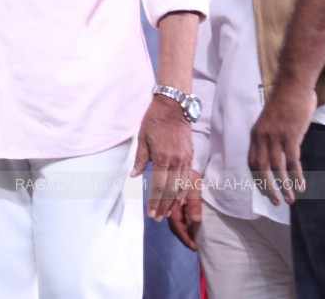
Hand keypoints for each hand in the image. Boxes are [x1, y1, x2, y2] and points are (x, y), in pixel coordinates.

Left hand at [132, 96, 193, 219]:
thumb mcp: (142, 138)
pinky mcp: (190, 156)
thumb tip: (134, 176)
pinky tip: (179, 199)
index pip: (158, 186)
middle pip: (171, 190)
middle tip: (157, 218)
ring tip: (167, 213)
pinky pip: (187, 178)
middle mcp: (176, 161)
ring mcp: (185, 160)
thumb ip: (140, 159)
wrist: (175, 106)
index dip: (155, 201)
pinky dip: (183, 191)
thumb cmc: (155, 120)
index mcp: (163, 157)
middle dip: (164, 206)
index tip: (150, 213)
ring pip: (181, 187)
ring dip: (174, 202)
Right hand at [166, 167, 202, 250]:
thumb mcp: (194, 185)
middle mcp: (172, 200)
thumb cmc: (189, 169)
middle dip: (184, 235)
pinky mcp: (177, 193)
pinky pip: (178, 210)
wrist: (180, 151)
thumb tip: (196, 221)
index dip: (184, 235)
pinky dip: (184, 220)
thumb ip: (194, 203)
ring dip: (184, 229)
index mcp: (174, 201)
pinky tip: (190, 225)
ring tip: (193, 240)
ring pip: (176, 218)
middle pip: (175, 223)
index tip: (194, 246)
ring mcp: (174, 197)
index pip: (176, 223)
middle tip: (195, 247)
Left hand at [248, 83, 316, 204]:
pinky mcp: (291, 136)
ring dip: (284, 187)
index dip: (257, 178)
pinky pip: (293, 162)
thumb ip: (271, 135)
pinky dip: (297, 177)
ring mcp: (276, 137)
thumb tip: (276, 151)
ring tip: (291, 200)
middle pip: (261, 169)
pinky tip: (302, 187)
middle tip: (276, 202)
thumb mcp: (271, 120)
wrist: (293, 85)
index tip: (264, 190)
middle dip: (268, 188)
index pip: (252, 162)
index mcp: (256, 134)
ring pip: (277, 169)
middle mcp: (262, 137)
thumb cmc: (285, 101)